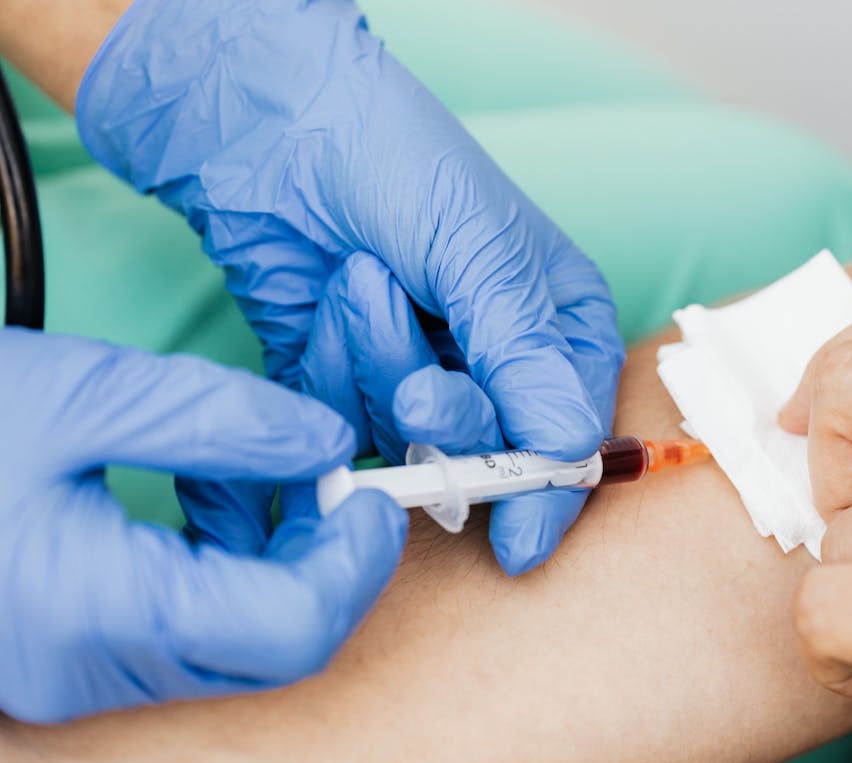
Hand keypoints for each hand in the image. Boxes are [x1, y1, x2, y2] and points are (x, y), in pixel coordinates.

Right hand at [0, 330, 405, 722]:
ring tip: (273, 479)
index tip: (368, 491)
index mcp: (102, 614)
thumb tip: (327, 440)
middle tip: (334, 481)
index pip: (294, 629)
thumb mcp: (87, 395)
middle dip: (328, 565)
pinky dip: (225, 574)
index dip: (354, 562)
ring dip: (281, 567)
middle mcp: (93, 669)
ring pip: (235, 647)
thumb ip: (221, 420)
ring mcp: (75, 674)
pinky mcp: (64, 654)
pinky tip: (211, 502)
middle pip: (275, 648)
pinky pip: (183, 634)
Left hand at [75, 0, 623, 574]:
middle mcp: (495, 358)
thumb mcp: (481, 249)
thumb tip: (571, 447)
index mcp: (555, 322)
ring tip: (362, 283)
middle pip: (490, 450)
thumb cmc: (399, 162)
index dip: (548, 490)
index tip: (519, 541)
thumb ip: (524, 354)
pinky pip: (346, 418)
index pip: (572, 430)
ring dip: (378, 364)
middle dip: (448, 421)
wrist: (274, 128)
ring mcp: (420, 373)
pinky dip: (332, 366)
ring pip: (409, 437)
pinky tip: (329, 301)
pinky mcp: (349, 381)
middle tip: (416, 393)